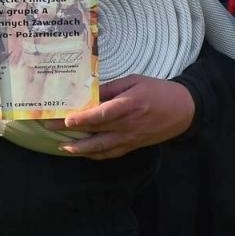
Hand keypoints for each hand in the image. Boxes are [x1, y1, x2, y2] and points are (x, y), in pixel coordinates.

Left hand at [59, 76, 194, 158]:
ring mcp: (130, 138)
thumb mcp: (135, 81)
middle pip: (95, 130)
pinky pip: (110, 154)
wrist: (184, 110)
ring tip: (63, 147)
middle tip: (50, 127)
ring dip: (80, 149)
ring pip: (100, 148)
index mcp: (129, 104)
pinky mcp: (133, 146)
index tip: (67, 119)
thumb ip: (112, 88)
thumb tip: (89, 93)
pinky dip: (95, 155)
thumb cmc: (159, 91)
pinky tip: (83, 153)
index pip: (103, 114)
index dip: (84, 118)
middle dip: (70, 130)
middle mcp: (128, 124)